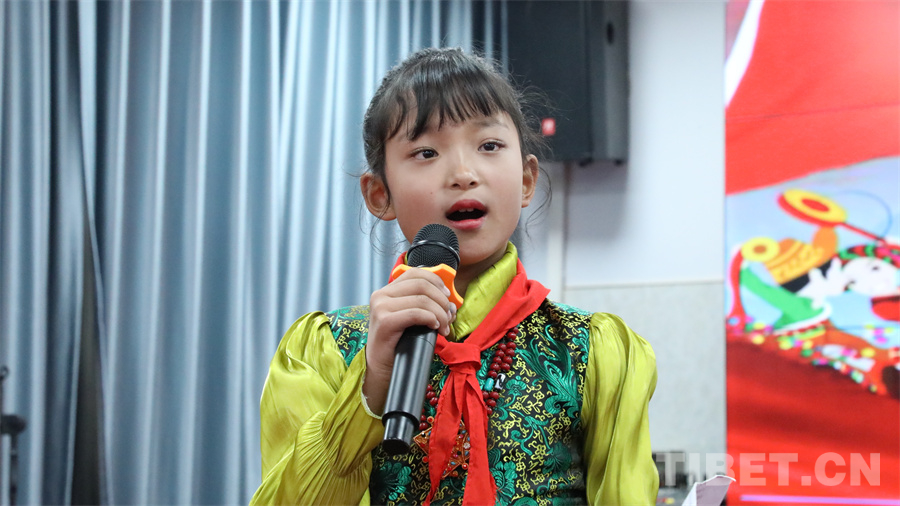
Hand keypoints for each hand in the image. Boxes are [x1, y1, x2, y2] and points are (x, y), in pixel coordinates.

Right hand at [362, 268, 456, 414]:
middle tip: (450, 317)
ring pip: (421, 299)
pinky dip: (431, 319)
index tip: (448, 297)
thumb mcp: (410, 318)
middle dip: (442, 300)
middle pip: (422, 285)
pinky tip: (435, 327)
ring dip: (440, 313)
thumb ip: (424, 304)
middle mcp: (381, 295)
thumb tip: (451, 302)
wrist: (381, 369)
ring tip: (445, 327)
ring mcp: (380, 307)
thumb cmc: (398, 344)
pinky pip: (416, 313)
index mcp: (387, 290)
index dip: (436, 281)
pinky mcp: (384, 322)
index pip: (416, 273)